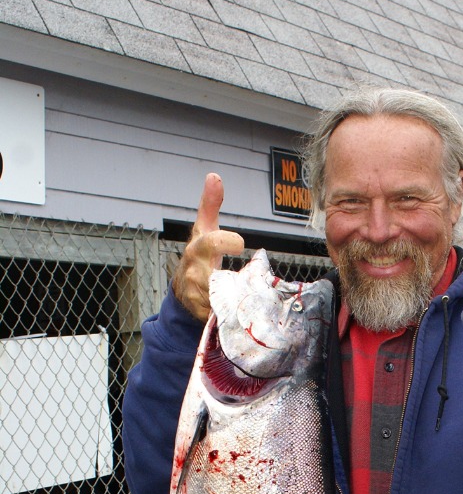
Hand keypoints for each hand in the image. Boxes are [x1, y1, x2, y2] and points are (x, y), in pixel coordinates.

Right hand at [172, 173, 244, 320]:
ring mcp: (196, 297)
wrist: (183, 292)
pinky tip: (242, 313)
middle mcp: (194, 273)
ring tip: (248, 298)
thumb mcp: (204, 230)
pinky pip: (223, 318)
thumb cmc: (199, 256)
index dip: (224, 242)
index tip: (240, 243)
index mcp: (198, 249)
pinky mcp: (202, 317)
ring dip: (236, 300)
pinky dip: (233, 316)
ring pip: (222, 301)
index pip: (209, 243)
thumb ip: (210, 205)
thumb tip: (214, 176)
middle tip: (247, 284)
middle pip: (214, 279)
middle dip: (231, 282)